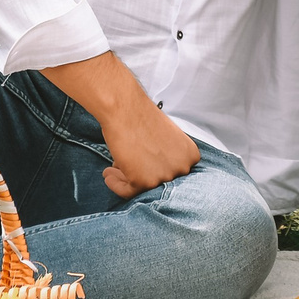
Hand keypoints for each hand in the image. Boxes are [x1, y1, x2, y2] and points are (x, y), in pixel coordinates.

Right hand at [37, 52, 201, 199]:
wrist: (124, 107)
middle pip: (158, 181)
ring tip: (112, 169)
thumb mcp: (165, 138)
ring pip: (142, 188)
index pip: (172, 172)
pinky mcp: (144, 182)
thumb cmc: (140, 116)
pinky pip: (127, 192)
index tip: (139, 163)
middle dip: (139, 173)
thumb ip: (166, 156)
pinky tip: (107, 173)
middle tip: (123, 166)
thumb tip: (154, 174)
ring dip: (125, 178)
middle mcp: (182, 168)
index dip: (153, 168)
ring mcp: (164, 176)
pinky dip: (115, 184)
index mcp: (191, 155)